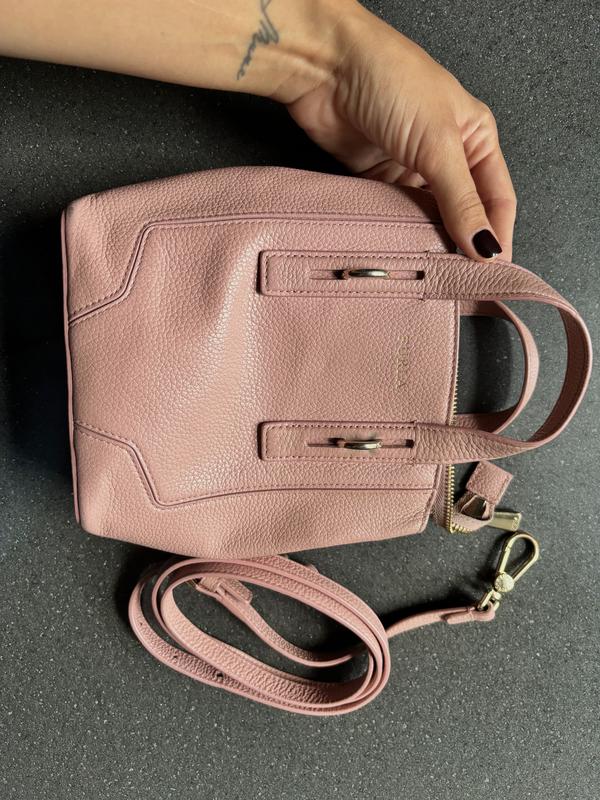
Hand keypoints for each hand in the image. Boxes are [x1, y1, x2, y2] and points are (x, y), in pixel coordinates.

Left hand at [282, 3, 515, 260]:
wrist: (325, 67)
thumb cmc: (390, 79)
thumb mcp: (438, 143)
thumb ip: (461, 200)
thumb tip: (485, 245)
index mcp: (476, 139)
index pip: (497, 200)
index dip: (496, 238)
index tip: (490, 275)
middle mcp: (447, 156)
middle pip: (462, 214)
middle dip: (460, 247)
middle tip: (456, 283)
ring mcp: (409, 169)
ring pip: (426, 220)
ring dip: (426, 244)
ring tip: (426, 274)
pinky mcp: (376, 179)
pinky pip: (393, 217)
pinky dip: (396, 235)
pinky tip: (397, 254)